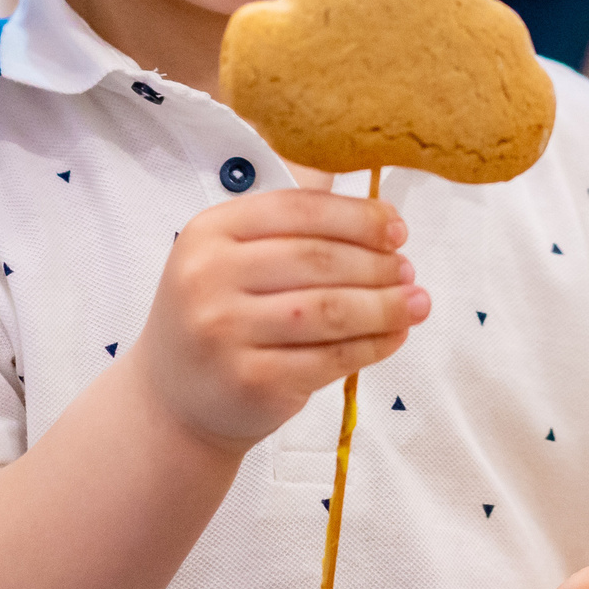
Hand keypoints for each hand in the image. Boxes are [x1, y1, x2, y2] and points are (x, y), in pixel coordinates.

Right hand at [125, 188, 427, 449]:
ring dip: (385, 306)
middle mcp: (210, 277)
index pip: (297, 209)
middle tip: (409, 269)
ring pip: (330, 311)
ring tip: (417, 302)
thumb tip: (362, 188)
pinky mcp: (252, 381)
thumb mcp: (229, 256)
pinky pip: (331, 358)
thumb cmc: (217, 316)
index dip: (356, 216)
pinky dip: (373, 346)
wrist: (171, 400)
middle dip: (377, 264)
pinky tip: (394, 335)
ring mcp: (226, 332)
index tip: (396, 227)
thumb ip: (287, 220)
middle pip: (319, 260)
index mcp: (209, 232)